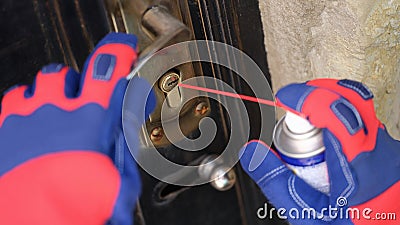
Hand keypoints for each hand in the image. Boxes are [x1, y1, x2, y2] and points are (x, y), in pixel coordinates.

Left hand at [0, 33, 154, 224]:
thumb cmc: (71, 207)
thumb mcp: (117, 182)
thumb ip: (123, 149)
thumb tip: (125, 132)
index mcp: (90, 119)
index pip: (108, 68)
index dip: (118, 51)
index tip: (122, 48)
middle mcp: (56, 110)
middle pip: (67, 72)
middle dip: (78, 81)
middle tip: (84, 99)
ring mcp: (26, 116)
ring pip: (39, 82)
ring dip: (52, 91)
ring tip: (57, 110)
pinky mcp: (4, 127)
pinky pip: (13, 98)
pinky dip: (26, 104)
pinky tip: (33, 121)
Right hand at [240, 79, 399, 223]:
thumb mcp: (308, 216)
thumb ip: (277, 183)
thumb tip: (251, 151)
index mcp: (362, 168)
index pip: (335, 112)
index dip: (304, 96)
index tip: (284, 97)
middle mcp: (383, 153)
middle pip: (349, 100)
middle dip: (315, 97)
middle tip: (294, 109)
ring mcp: (390, 152)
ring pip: (358, 110)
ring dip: (327, 112)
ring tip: (310, 139)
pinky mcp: (389, 153)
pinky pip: (364, 124)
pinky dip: (339, 126)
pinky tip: (327, 151)